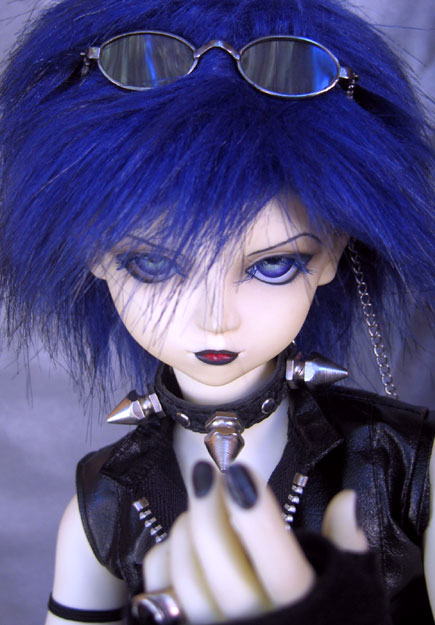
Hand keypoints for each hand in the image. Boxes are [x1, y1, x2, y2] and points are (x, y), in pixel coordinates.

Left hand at [143, 462, 369, 623]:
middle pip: (221, 561)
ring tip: (197, 505)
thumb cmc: (320, 618)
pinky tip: (179, 541)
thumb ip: (346, 546)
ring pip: (186, 576)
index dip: (256, 514)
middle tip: (206, 474)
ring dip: (185, 529)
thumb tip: (346, 499)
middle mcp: (255, 624)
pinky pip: (161, 591)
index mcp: (300, 608)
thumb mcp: (347, 590)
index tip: (241, 472)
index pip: (278, 562)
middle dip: (207, 507)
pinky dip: (164, 559)